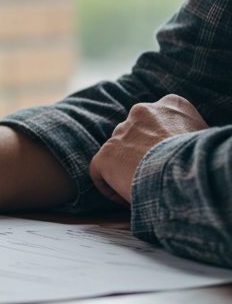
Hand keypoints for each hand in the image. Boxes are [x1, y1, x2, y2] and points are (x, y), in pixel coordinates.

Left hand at [89, 94, 207, 205]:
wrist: (190, 174)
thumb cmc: (205, 161)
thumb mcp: (205, 138)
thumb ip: (189, 135)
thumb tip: (187, 146)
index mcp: (172, 105)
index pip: (159, 119)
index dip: (161, 141)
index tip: (168, 158)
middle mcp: (143, 111)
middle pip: (135, 134)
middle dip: (141, 154)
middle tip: (156, 176)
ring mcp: (122, 131)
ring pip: (118, 152)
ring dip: (127, 170)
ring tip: (146, 189)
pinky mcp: (106, 153)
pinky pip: (99, 170)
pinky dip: (109, 185)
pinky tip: (127, 198)